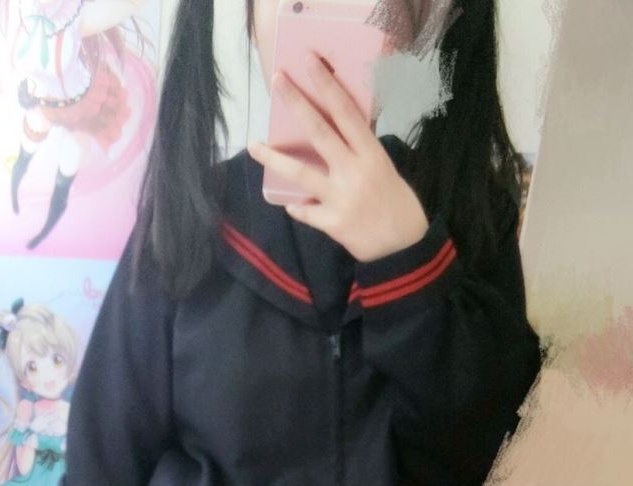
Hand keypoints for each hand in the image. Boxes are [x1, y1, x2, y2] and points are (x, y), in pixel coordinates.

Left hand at [247, 54, 429, 262]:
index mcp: (371, 154)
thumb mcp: (386, 170)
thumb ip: (362, 153)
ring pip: (301, 173)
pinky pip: (305, 211)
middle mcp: (355, 171)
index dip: (328, 86)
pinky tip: (291, 203)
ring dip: (274, 158)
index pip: (347, 113)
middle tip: (277, 81)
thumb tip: (338, 134)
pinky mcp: (332, 223)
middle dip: (297, 104)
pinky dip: (297, 207)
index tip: (311, 63)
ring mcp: (341, 198)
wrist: (403, 249)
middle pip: (320, 132)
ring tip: (253, 145)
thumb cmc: (398, 205)